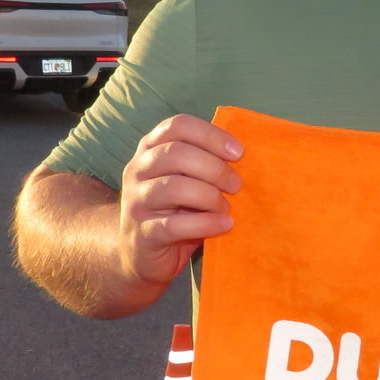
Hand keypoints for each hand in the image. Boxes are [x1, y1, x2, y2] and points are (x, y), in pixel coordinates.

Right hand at [118, 114, 243, 287]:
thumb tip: (244, 156)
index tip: (238, 153)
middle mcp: (138, 170)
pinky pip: (175, 225)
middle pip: (176, 153)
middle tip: (237, 185)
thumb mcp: (187, 180)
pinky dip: (206, 224)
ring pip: (174, 187)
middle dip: (215, 168)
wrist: (140, 253)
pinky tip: (225, 224)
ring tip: (226, 207)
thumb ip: (205, 164)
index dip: (211, 135)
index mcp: (150, 149)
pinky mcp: (142, 234)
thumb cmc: (173, 211)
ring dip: (210, 196)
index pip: (178, 126)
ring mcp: (136, 202)